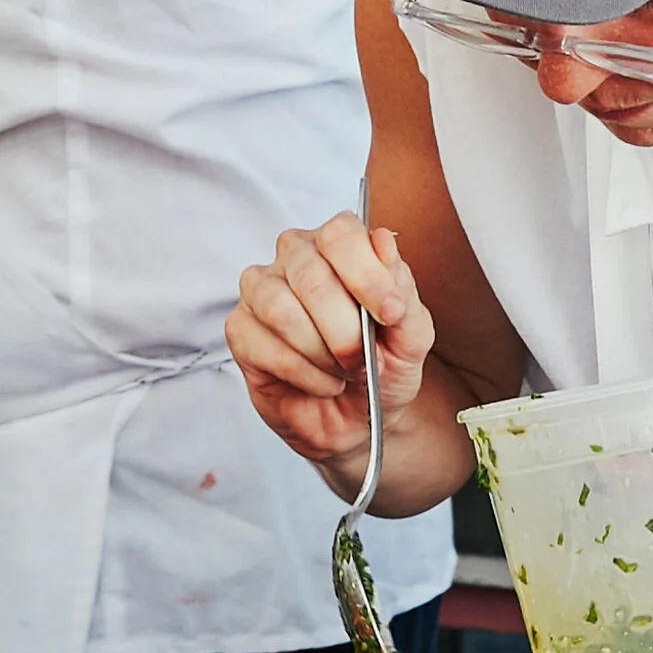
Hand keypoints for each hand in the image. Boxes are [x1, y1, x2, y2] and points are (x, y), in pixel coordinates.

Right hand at [228, 213, 432, 477]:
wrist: (359, 418)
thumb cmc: (383, 367)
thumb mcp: (412, 335)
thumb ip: (403, 290)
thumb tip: (383, 244)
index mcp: (339, 247)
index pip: (340, 233)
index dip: (367, 274)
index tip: (391, 313)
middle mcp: (296, 258)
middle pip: (310, 276)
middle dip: (345, 329)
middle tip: (364, 359)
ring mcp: (261, 292)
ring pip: (280, 309)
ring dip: (321, 352)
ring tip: (343, 371)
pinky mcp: (241, 330)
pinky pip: (265, 346)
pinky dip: (304, 374)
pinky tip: (321, 382)